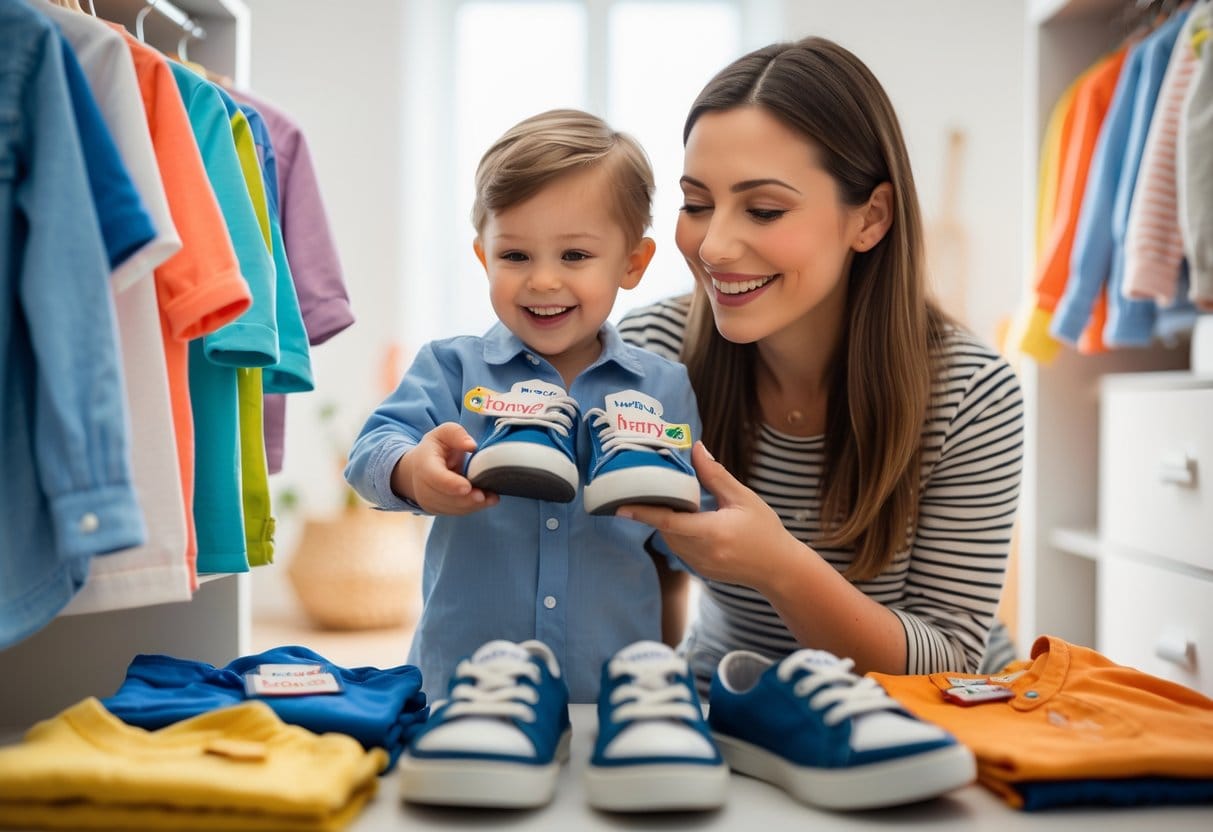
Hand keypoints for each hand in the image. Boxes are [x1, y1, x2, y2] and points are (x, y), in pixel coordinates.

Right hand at [392, 422, 498, 514]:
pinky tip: (486, 500)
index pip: (435, 478)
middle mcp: (422, 487)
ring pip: (453, 508)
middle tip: (488, 496)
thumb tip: (471, 445)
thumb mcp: (443, 433)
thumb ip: (456, 434)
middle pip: (446, 497)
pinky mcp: (437, 510)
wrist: (418, 468)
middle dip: (468, 499)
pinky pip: (456, 512)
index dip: (451, 484)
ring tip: (492, 497)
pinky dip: (472, 507)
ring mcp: (429, 501)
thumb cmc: (435, 449)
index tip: (467, 487)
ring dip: (474, 505)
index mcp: (423, 465)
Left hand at [617, 442, 796, 589]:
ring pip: (669, 539)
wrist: (778, 568)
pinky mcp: (700, 571)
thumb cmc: (765, 530)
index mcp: (712, 532)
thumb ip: (716, 475)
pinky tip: (687, 519)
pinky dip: (677, 533)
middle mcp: (702, 552)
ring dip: (667, 521)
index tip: (621, 506)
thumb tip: (695, 449)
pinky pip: (679, 548)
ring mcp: (699, 565)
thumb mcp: (743, 498)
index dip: (643, 513)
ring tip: (668, 500)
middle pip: (665, 528)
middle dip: (656, 509)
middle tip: (647, 488)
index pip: (668, 521)